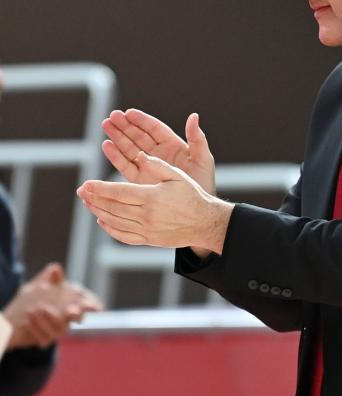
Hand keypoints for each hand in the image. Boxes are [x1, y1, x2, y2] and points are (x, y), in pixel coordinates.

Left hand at [4, 262, 103, 348]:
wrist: (13, 316)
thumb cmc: (32, 297)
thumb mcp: (38, 285)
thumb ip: (48, 278)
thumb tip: (55, 268)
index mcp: (71, 300)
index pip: (86, 302)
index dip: (92, 304)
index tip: (95, 306)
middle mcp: (67, 317)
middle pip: (78, 317)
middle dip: (77, 314)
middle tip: (71, 310)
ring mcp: (58, 330)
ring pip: (61, 329)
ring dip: (50, 319)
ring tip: (36, 309)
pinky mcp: (45, 339)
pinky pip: (44, 338)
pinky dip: (36, 329)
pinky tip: (27, 321)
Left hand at [77, 153, 231, 252]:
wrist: (205, 223)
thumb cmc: (193, 196)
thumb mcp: (177, 175)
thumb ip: (157, 165)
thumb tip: (138, 155)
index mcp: (152, 197)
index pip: (118, 193)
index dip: (100, 189)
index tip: (86, 184)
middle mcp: (147, 216)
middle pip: (113, 208)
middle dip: (94, 199)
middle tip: (81, 192)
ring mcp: (147, 230)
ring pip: (115, 222)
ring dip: (99, 212)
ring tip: (87, 204)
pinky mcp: (149, 240)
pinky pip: (124, 236)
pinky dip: (110, 229)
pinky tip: (102, 221)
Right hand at [102, 109, 215, 192]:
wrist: (196, 213)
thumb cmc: (204, 185)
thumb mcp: (203, 160)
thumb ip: (197, 139)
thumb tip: (194, 116)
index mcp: (173, 146)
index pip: (155, 129)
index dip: (142, 121)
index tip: (129, 113)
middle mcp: (158, 155)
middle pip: (139, 136)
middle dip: (126, 126)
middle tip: (112, 116)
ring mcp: (148, 167)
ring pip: (130, 148)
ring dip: (118, 137)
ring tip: (106, 125)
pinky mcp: (140, 181)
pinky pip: (126, 166)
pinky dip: (116, 156)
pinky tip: (107, 145)